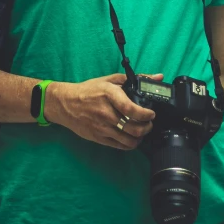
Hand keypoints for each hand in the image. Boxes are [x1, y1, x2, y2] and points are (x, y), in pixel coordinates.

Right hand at [46, 73, 162, 150]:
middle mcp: (106, 113)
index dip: (145, 114)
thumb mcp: (110, 80)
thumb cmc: (89, 90)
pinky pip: (120, 146)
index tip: (151, 113)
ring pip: (128, 140)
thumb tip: (157, 77)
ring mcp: (102, 128)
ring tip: (142, 131)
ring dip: (140, 137)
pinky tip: (132, 137)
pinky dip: (130, 144)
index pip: (131, 109)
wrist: (66, 104)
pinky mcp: (99, 138)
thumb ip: (135, 79)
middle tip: (149, 123)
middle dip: (147, 127)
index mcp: (109, 95)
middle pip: (133, 128)